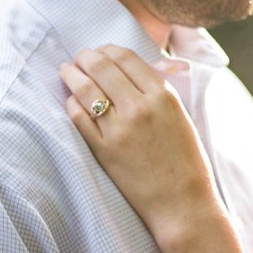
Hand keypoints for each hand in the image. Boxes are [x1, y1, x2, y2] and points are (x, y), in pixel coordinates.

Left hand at [59, 45, 219, 240]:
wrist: (183, 203)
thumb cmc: (185, 160)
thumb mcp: (181, 115)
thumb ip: (159, 89)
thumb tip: (138, 66)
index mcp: (163, 95)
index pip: (126, 57)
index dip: (107, 50)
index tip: (100, 51)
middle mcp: (140, 107)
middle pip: (102, 67)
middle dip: (85, 57)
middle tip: (79, 57)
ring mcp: (120, 129)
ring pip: (85, 89)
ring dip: (71, 74)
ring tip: (66, 71)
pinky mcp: (104, 150)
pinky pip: (79, 118)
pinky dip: (71, 104)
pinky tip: (71, 101)